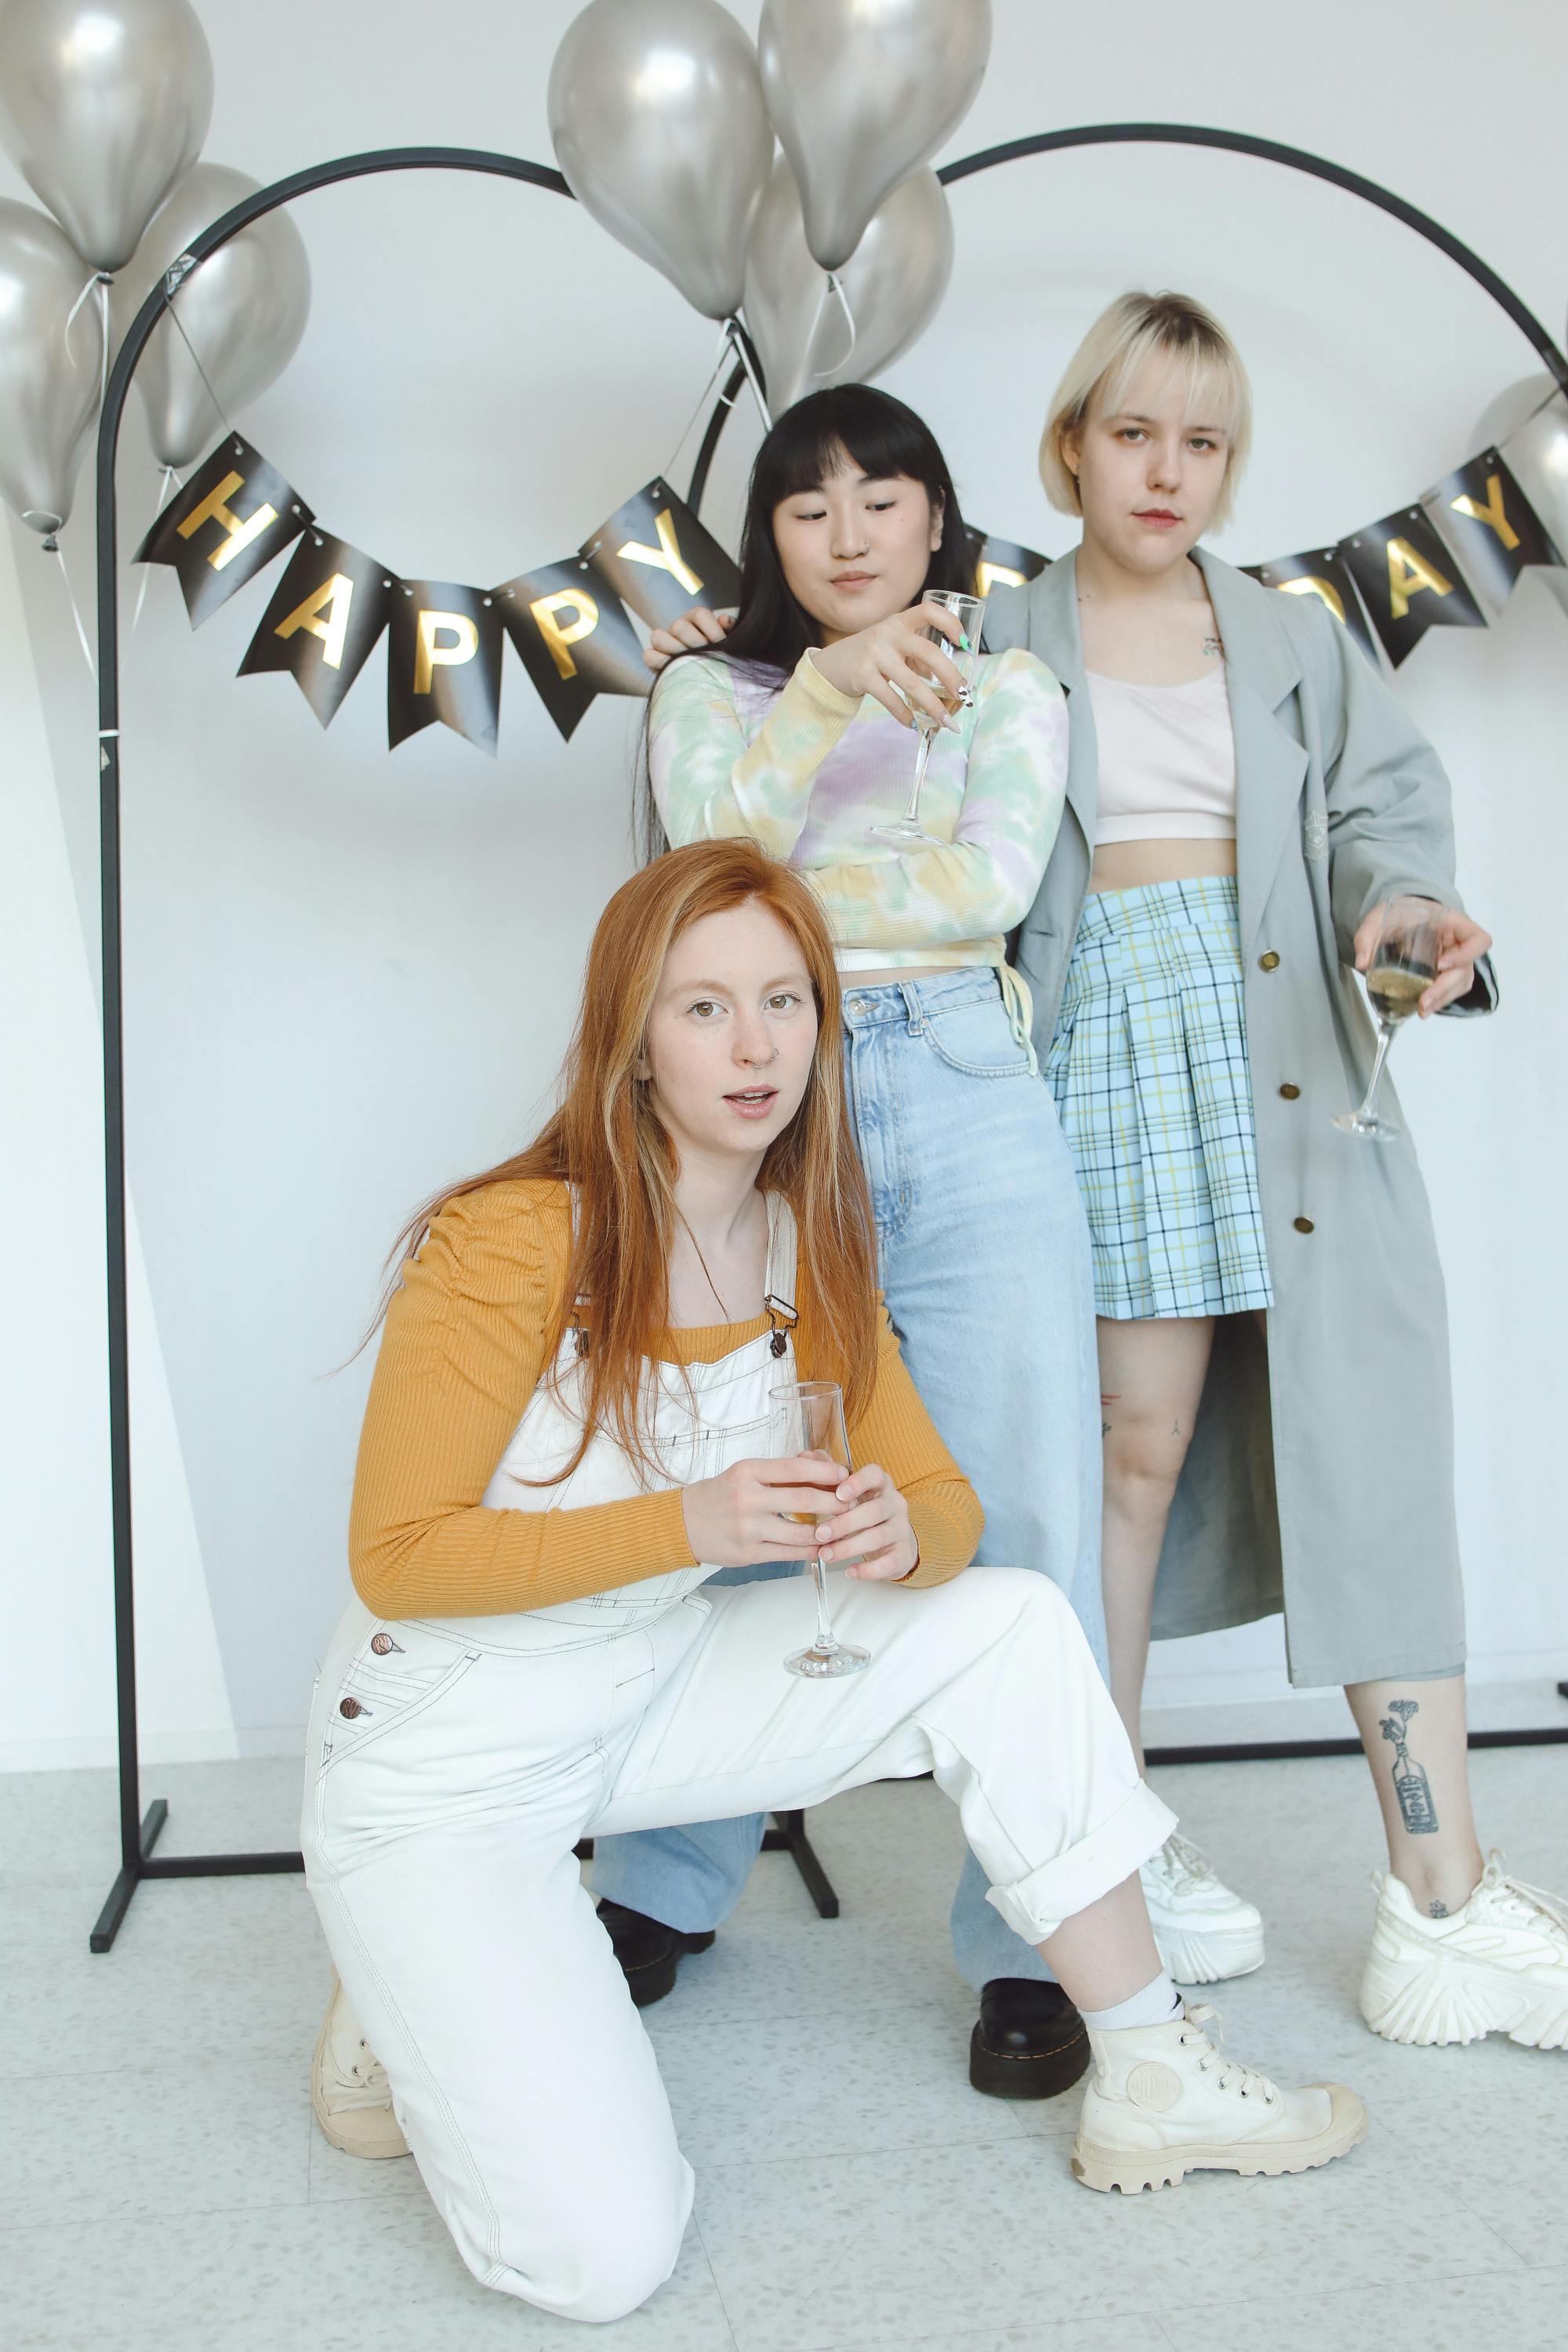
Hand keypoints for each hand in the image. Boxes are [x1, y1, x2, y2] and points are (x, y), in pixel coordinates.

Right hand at [643, 605, 734, 673]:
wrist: (711, 682)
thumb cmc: (723, 659)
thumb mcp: (729, 644)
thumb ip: (730, 631)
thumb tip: (724, 620)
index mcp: (698, 619)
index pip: (700, 615)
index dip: (711, 629)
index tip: (721, 644)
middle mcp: (679, 627)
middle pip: (679, 627)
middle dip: (695, 644)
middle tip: (706, 658)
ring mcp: (665, 641)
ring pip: (658, 637)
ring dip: (674, 652)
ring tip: (689, 664)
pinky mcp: (654, 657)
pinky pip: (649, 655)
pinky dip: (659, 662)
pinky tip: (674, 670)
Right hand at [680, 1452, 845, 1566]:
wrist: (682, 1523)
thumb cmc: (721, 1494)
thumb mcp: (744, 1473)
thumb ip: (779, 1473)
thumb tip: (821, 1469)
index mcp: (748, 1471)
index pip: (796, 1468)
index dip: (826, 1471)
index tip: (844, 1475)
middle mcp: (748, 1498)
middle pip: (805, 1500)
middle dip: (836, 1503)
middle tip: (852, 1504)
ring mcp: (748, 1528)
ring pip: (801, 1532)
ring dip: (828, 1532)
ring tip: (843, 1528)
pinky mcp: (747, 1553)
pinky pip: (788, 1553)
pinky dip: (810, 1551)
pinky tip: (822, 1547)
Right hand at [809, 601, 967, 730]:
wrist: (831, 665)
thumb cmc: (871, 655)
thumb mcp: (893, 646)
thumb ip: (918, 656)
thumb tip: (947, 682)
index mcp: (899, 622)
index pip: (929, 611)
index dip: (951, 623)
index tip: (964, 644)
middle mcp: (888, 633)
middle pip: (929, 652)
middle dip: (951, 677)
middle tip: (963, 696)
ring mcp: (874, 654)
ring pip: (912, 683)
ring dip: (932, 705)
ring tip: (945, 721)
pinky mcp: (863, 675)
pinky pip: (891, 699)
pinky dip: (905, 715)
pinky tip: (914, 724)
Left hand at [814, 1462, 917, 1582]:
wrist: (892, 1541)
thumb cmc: (861, 1511)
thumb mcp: (846, 1492)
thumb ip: (826, 1473)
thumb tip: (805, 1454)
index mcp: (880, 1484)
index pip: (875, 1475)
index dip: (858, 1482)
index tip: (839, 1494)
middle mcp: (895, 1503)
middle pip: (874, 1510)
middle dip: (845, 1522)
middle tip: (819, 1533)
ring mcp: (901, 1529)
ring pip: (879, 1537)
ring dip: (850, 1547)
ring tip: (826, 1554)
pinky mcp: (903, 1554)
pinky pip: (888, 1562)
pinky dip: (868, 1569)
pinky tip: (849, 1572)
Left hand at [1354, 903, 1491, 1015]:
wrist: (1399, 916)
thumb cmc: (1397, 913)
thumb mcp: (1379, 917)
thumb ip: (1368, 936)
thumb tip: (1362, 962)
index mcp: (1453, 924)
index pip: (1478, 939)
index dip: (1466, 955)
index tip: (1441, 965)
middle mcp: (1459, 943)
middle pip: (1466, 969)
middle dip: (1445, 988)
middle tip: (1424, 1002)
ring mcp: (1455, 960)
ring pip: (1460, 983)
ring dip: (1443, 999)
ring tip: (1422, 1010)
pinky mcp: (1445, 973)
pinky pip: (1451, 989)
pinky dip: (1439, 1000)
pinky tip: (1424, 1008)